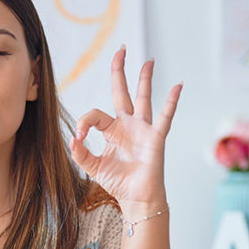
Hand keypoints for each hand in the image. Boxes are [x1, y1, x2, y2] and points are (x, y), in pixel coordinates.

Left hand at [70, 47, 180, 213]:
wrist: (136, 198)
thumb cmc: (118, 182)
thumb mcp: (92, 167)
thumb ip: (80, 153)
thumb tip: (71, 139)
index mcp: (111, 130)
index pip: (94, 114)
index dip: (83, 122)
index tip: (78, 137)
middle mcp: (127, 125)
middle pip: (122, 92)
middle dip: (120, 71)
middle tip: (121, 50)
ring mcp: (143, 129)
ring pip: (143, 98)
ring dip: (145, 79)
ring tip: (148, 60)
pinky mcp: (156, 137)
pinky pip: (165, 116)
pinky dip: (171, 102)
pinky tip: (177, 86)